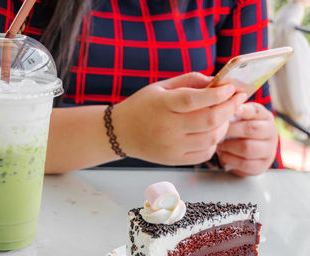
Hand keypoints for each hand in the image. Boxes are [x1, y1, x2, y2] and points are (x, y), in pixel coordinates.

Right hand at [112, 72, 246, 165]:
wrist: (121, 132)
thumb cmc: (143, 105)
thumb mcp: (161, 87)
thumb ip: (190, 82)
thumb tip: (219, 83)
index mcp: (161, 105)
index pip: (193, 100)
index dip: (216, 94)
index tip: (231, 88)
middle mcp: (166, 128)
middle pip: (208, 121)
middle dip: (229, 108)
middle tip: (238, 99)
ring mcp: (171, 147)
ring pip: (211, 138)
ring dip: (224, 125)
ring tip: (225, 115)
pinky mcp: (174, 160)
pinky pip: (205, 153)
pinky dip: (214, 142)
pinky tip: (212, 132)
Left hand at [216, 102, 277, 175]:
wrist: (247, 152)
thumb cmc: (238, 128)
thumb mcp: (238, 115)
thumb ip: (232, 108)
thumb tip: (220, 98)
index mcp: (265, 116)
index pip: (255, 111)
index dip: (243, 110)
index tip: (231, 110)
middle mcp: (271, 132)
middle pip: (250, 129)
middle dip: (230, 130)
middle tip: (215, 130)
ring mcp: (269, 150)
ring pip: (247, 148)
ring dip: (228, 146)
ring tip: (217, 143)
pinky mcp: (262, 165)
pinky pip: (245, 163)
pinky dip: (229, 158)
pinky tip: (222, 153)